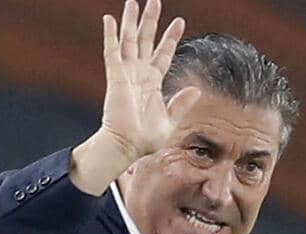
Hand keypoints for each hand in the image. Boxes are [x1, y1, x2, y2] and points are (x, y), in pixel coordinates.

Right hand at [100, 0, 201, 158]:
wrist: (127, 146)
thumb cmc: (145, 140)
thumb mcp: (170, 121)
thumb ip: (181, 104)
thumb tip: (196, 89)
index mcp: (152, 84)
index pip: (163, 54)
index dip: (170, 38)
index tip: (179, 21)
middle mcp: (138, 75)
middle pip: (145, 41)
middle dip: (150, 21)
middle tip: (154, 1)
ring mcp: (126, 74)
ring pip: (129, 41)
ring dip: (131, 21)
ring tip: (134, 1)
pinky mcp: (115, 77)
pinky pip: (111, 52)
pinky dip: (110, 35)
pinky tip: (109, 18)